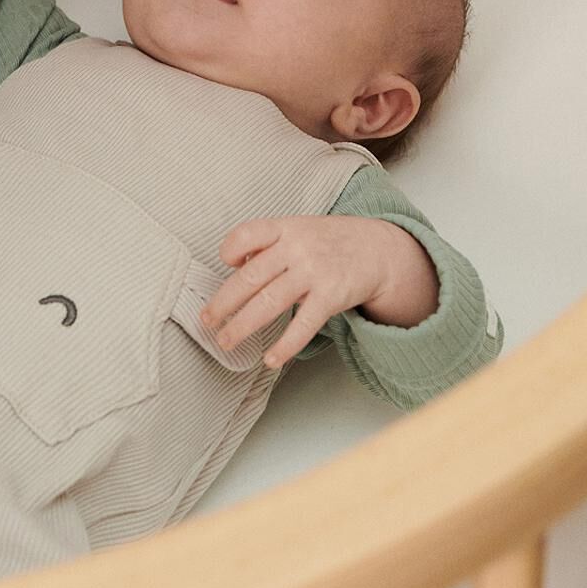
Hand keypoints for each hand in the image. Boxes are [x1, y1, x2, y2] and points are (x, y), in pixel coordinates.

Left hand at [199, 215, 440, 367]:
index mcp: (286, 228)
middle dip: (224, 303)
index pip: (247, 234)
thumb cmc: (330, 242)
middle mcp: (297, 248)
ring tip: (226, 341)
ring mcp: (314, 272)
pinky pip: (302, 325)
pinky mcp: (331, 296)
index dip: (230, 250)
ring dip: (243, 326)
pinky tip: (270, 359)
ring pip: (269, 303)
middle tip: (207, 321)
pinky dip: (284, 345)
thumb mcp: (299, 230)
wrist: (379, 249)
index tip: (225, 264)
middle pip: (250, 277)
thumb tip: (236, 267)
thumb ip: (270, 245)